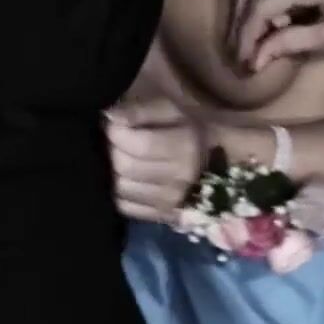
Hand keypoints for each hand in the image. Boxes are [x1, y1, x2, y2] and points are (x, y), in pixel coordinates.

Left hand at [105, 98, 209, 223]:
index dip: (116, 132)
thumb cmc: (188, 125)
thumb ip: (141, 110)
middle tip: (113, 140)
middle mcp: (181, 178)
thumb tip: (111, 118)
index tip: (112, 123)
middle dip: (112, 149)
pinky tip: (126, 177)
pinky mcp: (162, 216)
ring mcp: (172, 202)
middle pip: (126, 167)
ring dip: (113, 171)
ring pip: (122, 188)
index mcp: (187, 146)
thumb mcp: (170, 106)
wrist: (212, 156)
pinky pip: (125, 206)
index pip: (140, 145)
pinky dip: (119, 191)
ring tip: (120, 157)